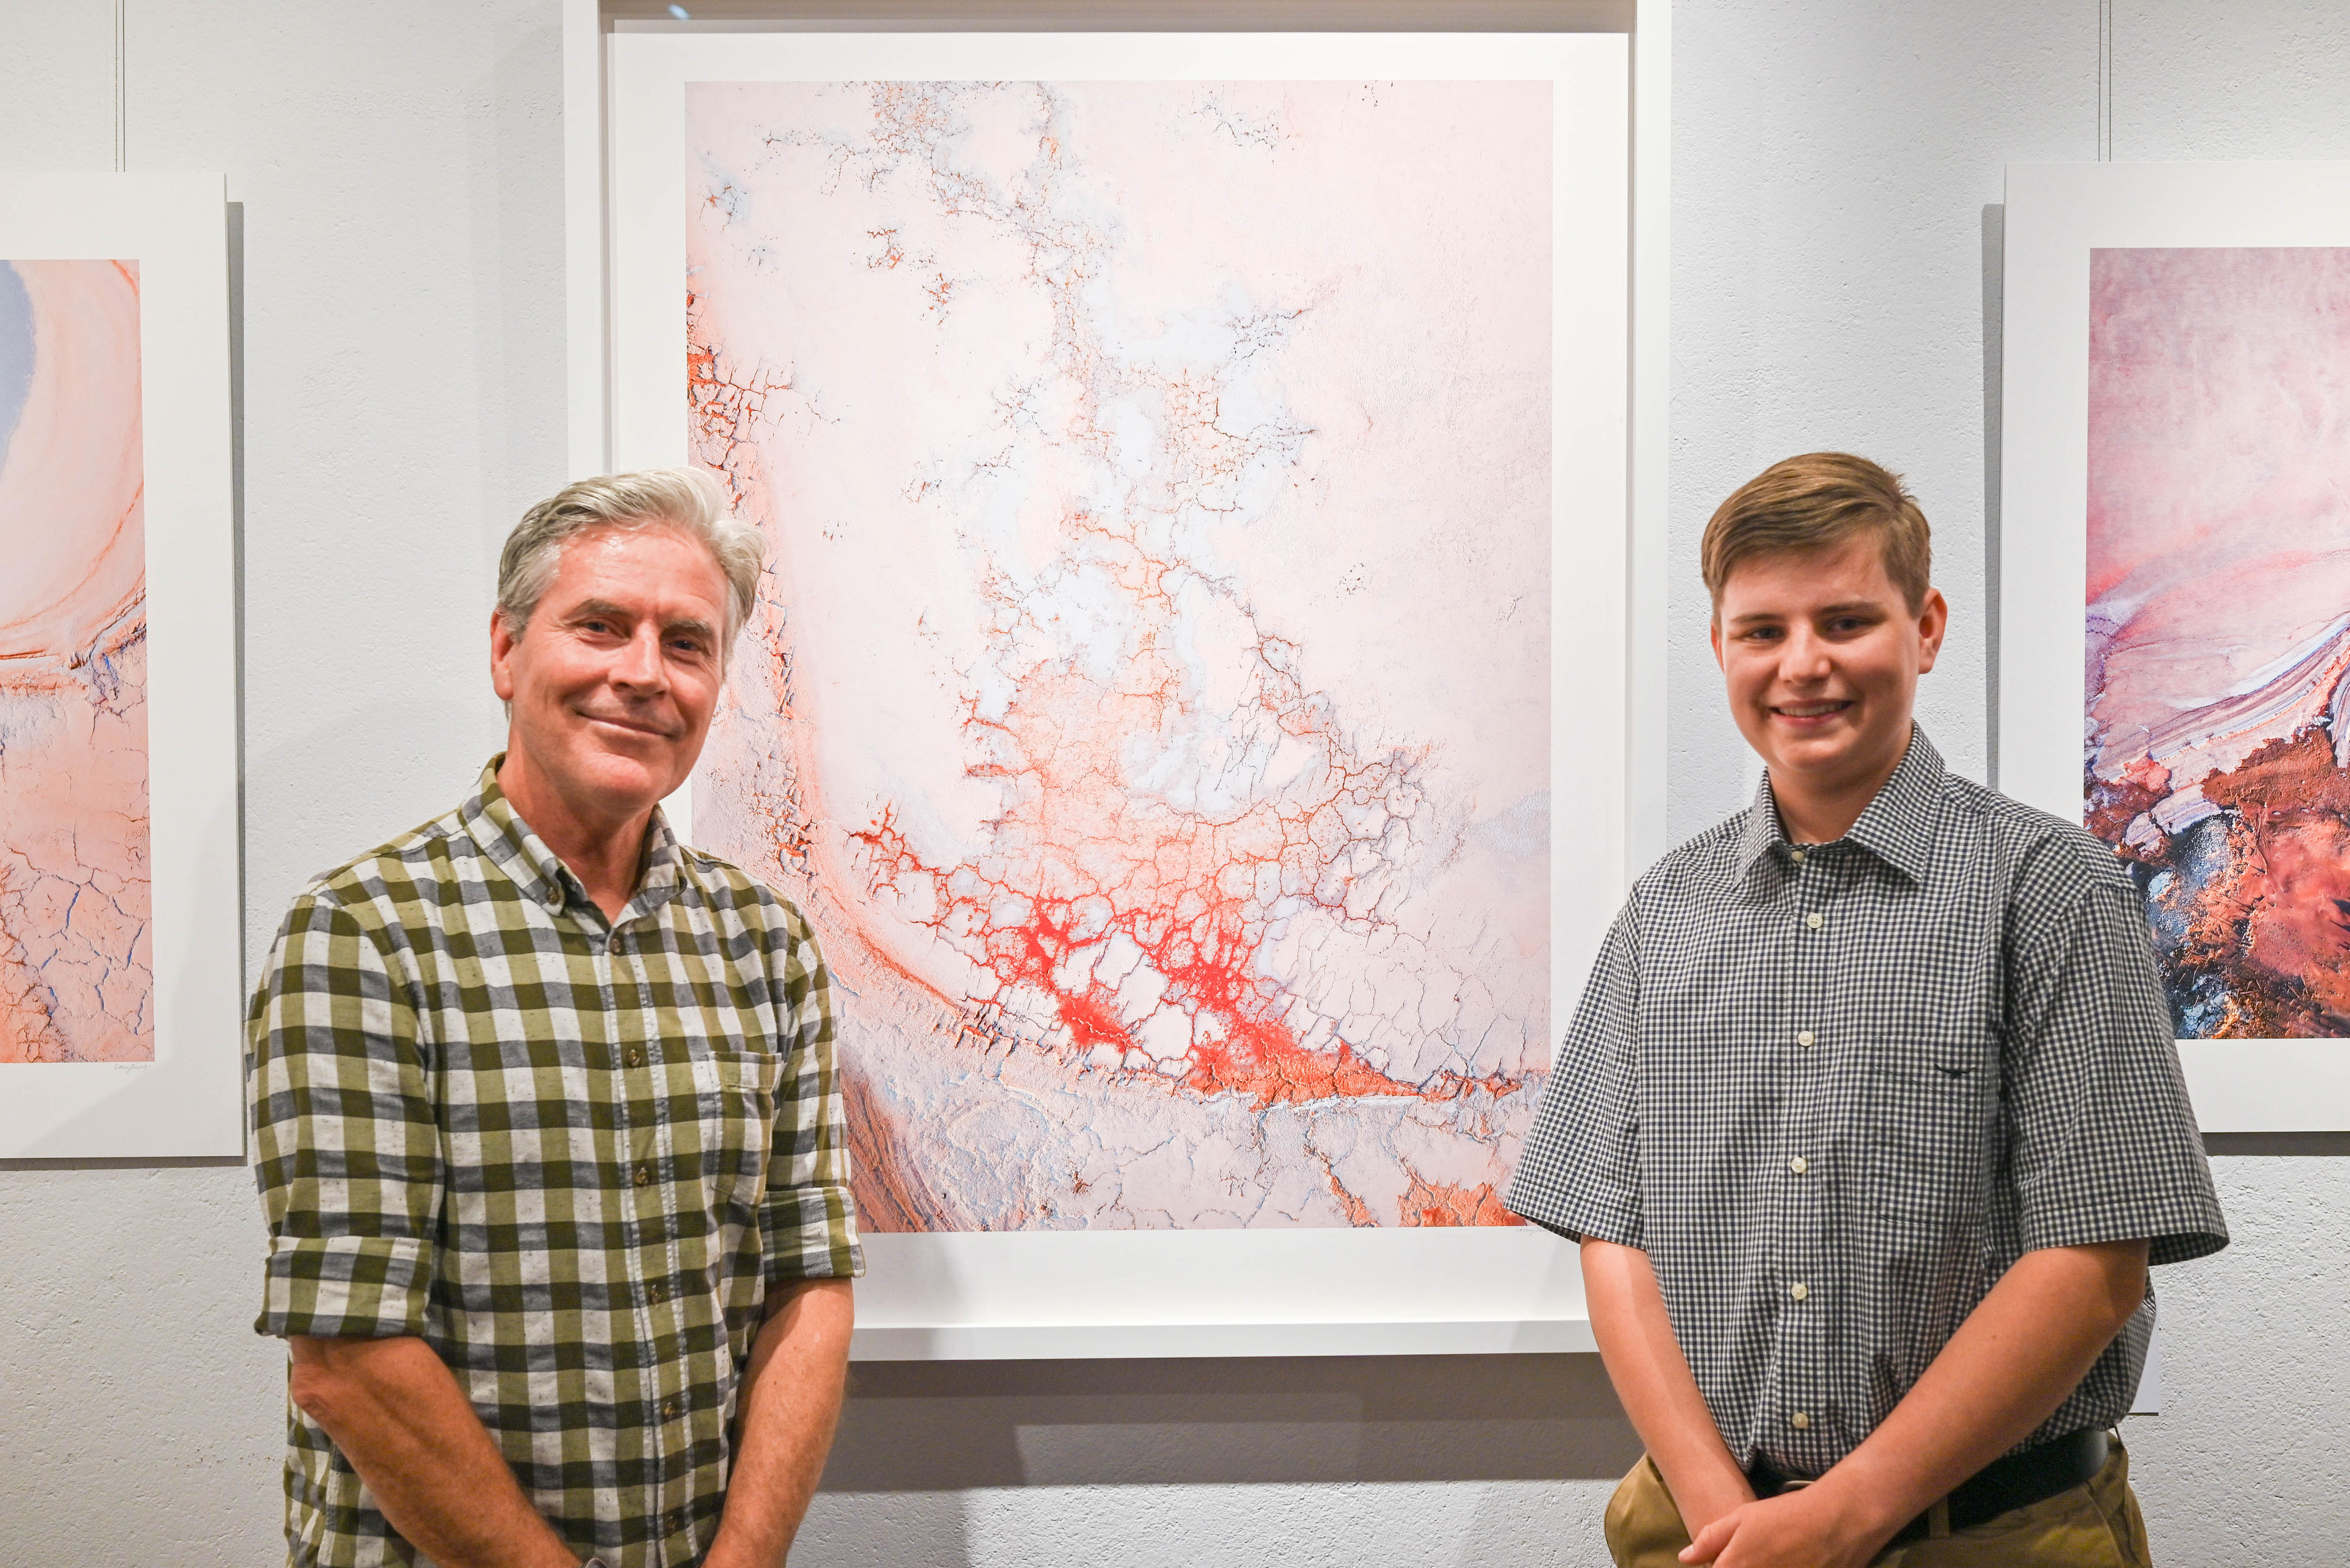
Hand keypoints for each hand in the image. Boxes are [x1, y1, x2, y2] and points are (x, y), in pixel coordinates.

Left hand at [1679, 1482, 1899, 1567]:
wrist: (1838, 1522)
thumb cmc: (1786, 1516)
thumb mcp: (1742, 1518)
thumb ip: (1710, 1540)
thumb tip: (1684, 1558)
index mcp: (1736, 1567)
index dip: (1718, 1566)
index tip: (1727, 1560)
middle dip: (1738, 1566)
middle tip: (1755, 1554)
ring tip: (1775, 1556)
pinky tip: (1788, 1561)